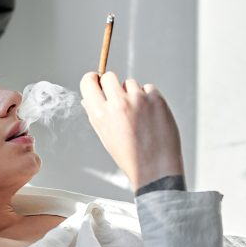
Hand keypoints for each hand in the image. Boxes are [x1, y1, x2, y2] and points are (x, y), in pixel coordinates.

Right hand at [79, 71, 184, 189]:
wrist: (155, 169)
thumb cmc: (130, 156)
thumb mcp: (105, 137)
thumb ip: (97, 114)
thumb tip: (90, 99)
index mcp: (101, 114)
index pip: (89, 82)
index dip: (93, 80)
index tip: (98, 80)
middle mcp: (118, 104)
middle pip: (110, 77)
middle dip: (113, 85)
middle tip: (120, 99)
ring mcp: (139, 100)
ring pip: (131, 83)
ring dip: (133, 94)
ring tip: (139, 116)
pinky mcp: (156, 99)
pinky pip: (149, 89)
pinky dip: (150, 98)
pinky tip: (151, 115)